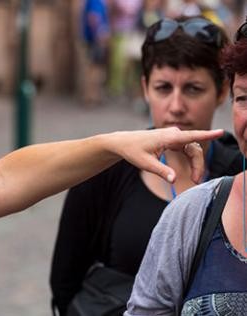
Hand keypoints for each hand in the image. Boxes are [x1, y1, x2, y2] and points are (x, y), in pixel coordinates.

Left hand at [108, 127, 222, 182]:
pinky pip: (187, 148)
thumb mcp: (145, 163)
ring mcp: (173, 135)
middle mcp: (173, 134)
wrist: (123, 142)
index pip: (191, 136)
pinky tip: (193, 170)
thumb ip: (161, 171)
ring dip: (195, 163)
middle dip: (198, 164)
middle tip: (196, 180)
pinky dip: (191, 159)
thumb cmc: (132, 151)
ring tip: (195, 178)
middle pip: (194, 148)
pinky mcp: (172, 139)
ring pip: (192, 149)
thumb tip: (174, 179)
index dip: (207, 135)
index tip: (220, 132)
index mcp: (168, 137)